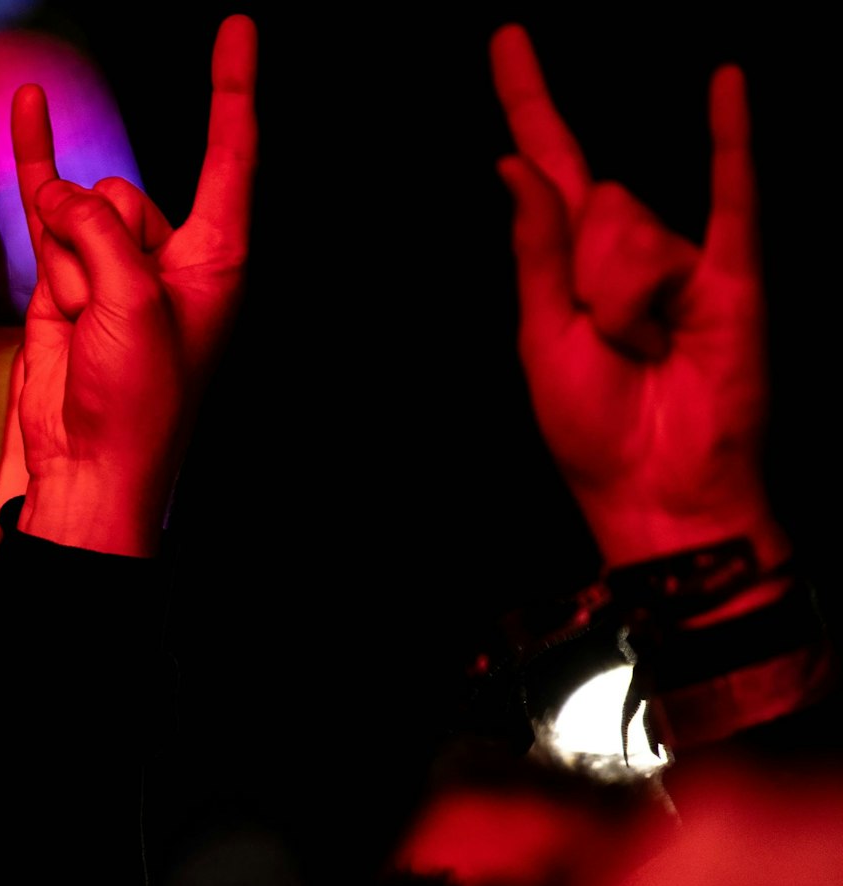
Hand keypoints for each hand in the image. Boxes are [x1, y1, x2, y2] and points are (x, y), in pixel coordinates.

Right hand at [12, 15, 256, 556]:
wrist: (87, 470)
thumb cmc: (138, 408)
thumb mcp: (135, 306)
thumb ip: (98, 233)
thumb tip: (55, 194)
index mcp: (217, 262)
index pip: (230, 156)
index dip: (232, 91)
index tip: (238, 30)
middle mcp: (169, 257)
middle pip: (125, 192)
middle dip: (100, 244)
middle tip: (105, 321)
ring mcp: (110, 266)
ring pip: (76, 214)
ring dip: (65, 267)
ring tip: (79, 332)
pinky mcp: (61, 280)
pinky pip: (44, 209)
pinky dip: (35, 157)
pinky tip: (30, 106)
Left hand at [490, 26, 784, 574]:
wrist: (656, 485)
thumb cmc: (594, 428)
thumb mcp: (538, 336)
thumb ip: (533, 247)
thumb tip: (513, 162)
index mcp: (567, 259)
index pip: (545, 160)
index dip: (526, 101)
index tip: (506, 39)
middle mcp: (626, 244)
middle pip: (587, 202)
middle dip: (585, 278)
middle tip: (607, 340)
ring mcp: (683, 253)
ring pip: (630, 225)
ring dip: (624, 295)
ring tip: (646, 345)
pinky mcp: (734, 273)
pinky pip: (731, 192)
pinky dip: (728, 137)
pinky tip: (723, 85)